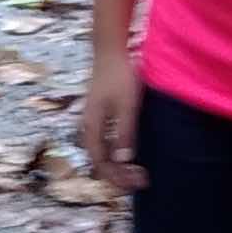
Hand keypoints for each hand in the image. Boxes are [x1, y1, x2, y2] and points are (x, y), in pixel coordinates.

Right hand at [76, 54, 144, 190]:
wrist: (111, 51)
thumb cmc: (120, 76)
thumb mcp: (126, 106)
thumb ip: (124, 132)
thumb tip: (123, 160)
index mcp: (92, 127)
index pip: (101, 162)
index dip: (118, 177)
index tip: (138, 181)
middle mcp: (89, 127)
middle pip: (100, 160)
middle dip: (119, 175)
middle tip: (142, 180)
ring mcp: (93, 120)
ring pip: (102, 152)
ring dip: (118, 165)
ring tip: (137, 171)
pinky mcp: (100, 114)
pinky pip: (106, 141)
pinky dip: (117, 152)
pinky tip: (131, 151)